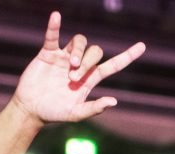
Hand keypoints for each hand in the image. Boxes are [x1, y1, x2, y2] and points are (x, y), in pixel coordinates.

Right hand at [11, 12, 145, 125]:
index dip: (127, 56)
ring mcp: (65, 57)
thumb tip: (114, 101)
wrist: (32, 109)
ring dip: (78, 53)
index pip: (113, 65)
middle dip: (88, 62)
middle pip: (95, 51)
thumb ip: (94, 108)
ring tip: (70, 68)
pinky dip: (54, 26)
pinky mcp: (48, 53)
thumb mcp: (76, 114)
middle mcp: (80, 65)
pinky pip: (53, 36)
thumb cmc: (55, 113)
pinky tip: (56, 16)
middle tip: (74, 79)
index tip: (142, 46)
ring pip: (80, 42)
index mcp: (90, 80)